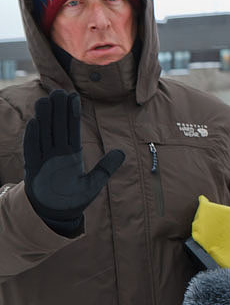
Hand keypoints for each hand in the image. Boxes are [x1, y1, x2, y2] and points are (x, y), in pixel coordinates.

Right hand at [23, 90, 123, 234]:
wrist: (58, 213)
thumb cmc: (75, 197)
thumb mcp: (95, 182)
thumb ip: (106, 167)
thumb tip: (122, 152)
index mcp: (72, 154)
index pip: (73, 129)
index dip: (73, 113)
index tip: (74, 96)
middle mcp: (57, 153)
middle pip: (58, 127)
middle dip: (58, 110)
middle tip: (59, 91)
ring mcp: (45, 159)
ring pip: (44, 134)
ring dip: (45, 118)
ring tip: (46, 100)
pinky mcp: (34, 168)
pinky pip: (32, 150)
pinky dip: (33, 137)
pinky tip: (35, 123)